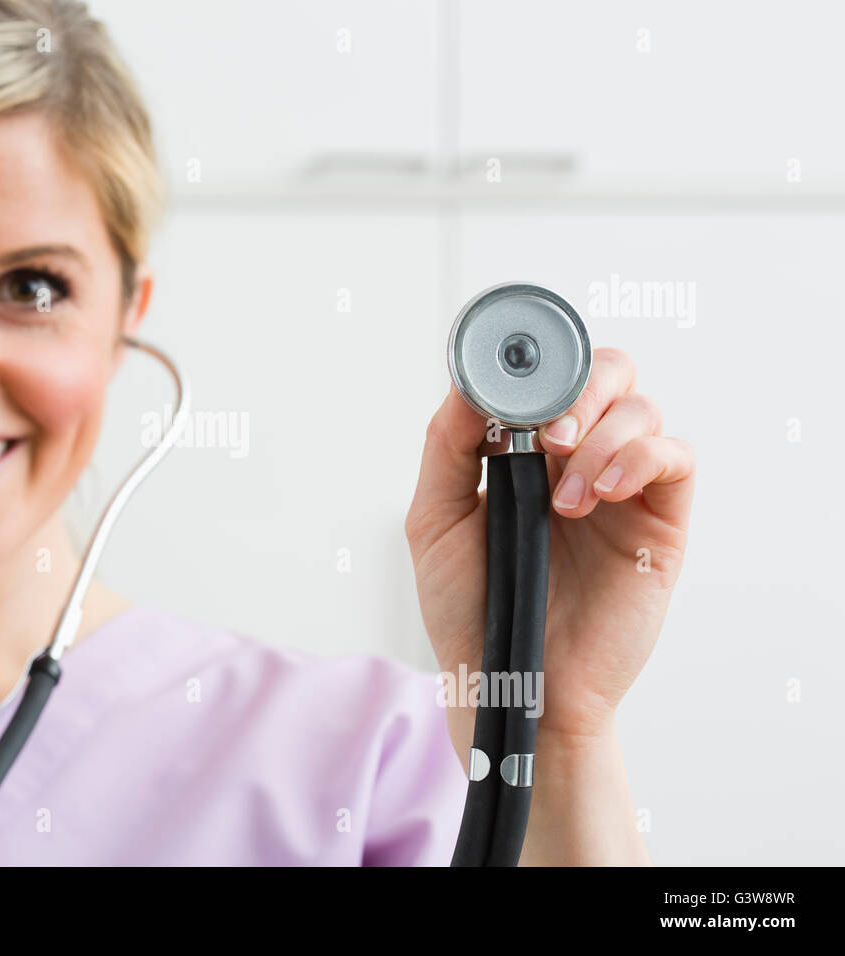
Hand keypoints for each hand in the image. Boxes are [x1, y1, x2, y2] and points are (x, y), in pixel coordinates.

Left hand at [405, 347, 695, 766]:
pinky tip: (600, 494)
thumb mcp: (436, 520)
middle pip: (607, 372)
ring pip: (642, 408)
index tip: (513, 382)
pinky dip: (641, 458)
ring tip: (565, 501)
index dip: (538, 365)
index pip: (549, 375)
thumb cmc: (471, 607)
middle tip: (550, 437)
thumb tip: (469, 384)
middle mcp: (577, 459)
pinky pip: (675, 457)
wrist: (512, 679)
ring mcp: (621, 487)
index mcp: (524, 451)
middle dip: (580, 388)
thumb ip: (447, 447)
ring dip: (603, 438)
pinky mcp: (658, 522)